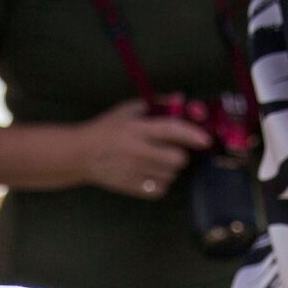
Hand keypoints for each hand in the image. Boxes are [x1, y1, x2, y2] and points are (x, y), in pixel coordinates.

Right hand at [77, 99, 210, 200]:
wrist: (82, 155)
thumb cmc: (106, 129)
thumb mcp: (127, 110)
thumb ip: (155, 104)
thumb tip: (180, 98)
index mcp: (136, 129)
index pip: (170, 130)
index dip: (192, 135)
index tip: (205, 140)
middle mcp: (137, 151)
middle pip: (177, 159)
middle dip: (180, 154)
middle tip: (172, 150)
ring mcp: (135, 172)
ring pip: (171, 175)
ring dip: (169, 169)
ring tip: (155, 161)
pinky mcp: (133, 187)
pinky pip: (161, 189)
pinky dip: (160, 182)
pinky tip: (150, 173)